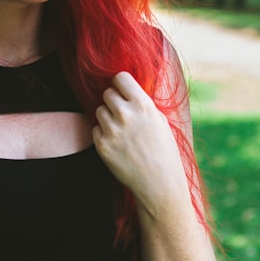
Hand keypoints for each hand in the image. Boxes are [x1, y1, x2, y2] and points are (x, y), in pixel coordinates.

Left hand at [93, 72, 189, 217]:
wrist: (160, 183)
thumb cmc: (164, 150)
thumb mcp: (160, 120)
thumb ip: (142, 103)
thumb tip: (126, 90)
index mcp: (143, 105)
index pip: (120, 78)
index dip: (121, 84)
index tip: (123, 91)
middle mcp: (126, 115)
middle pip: (107, 93)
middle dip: (114, 102)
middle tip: (123, 114)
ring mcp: (112, 130)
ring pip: (99, 111)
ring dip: (108, 117)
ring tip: (122, 131)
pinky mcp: (102, 145)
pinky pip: (95, 129)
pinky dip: (103, 134)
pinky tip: (118, 143)